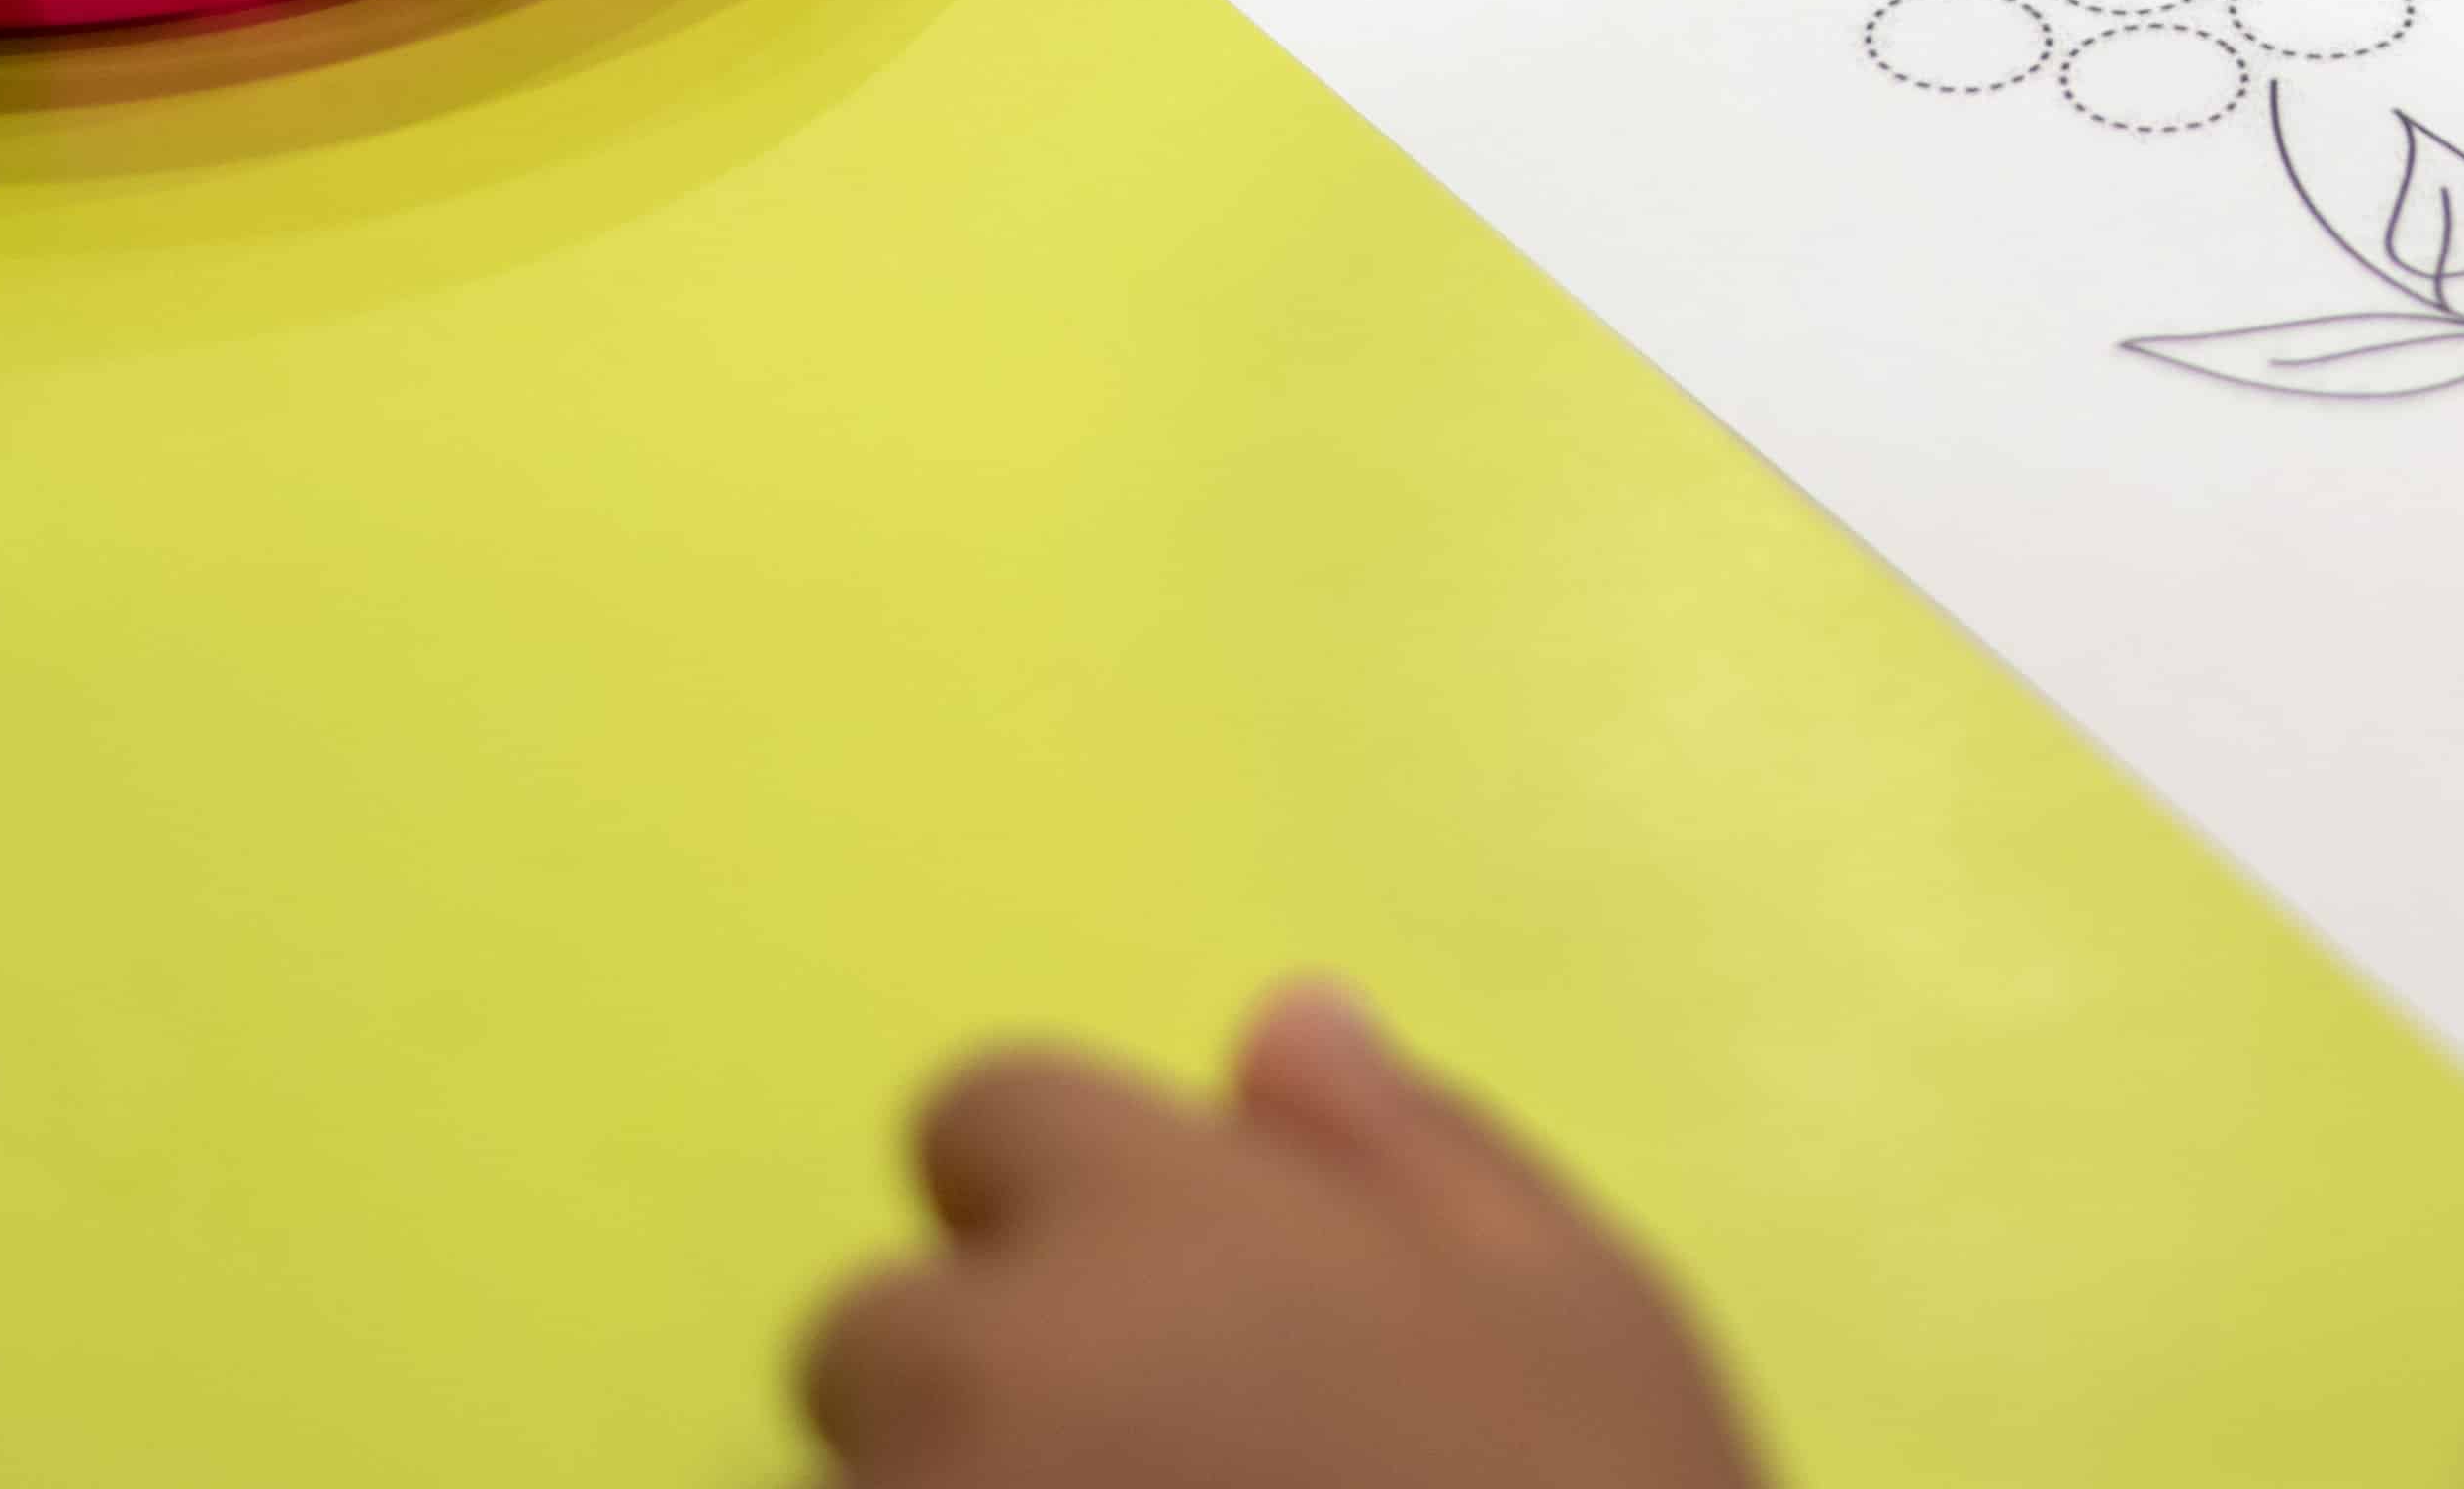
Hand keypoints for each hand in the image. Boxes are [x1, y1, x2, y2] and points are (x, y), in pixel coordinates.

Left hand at [798, 986, 1765, 1488]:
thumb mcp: (1583, 1318)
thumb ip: (1413, 1153)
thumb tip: (1285, 1021)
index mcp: (1158, 1222)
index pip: (984, 1112)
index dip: (1078, 1210)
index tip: (1178, 1321)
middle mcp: (991, 1369)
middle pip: (879, 1336)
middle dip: (992, 1395)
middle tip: (1174, 1484)